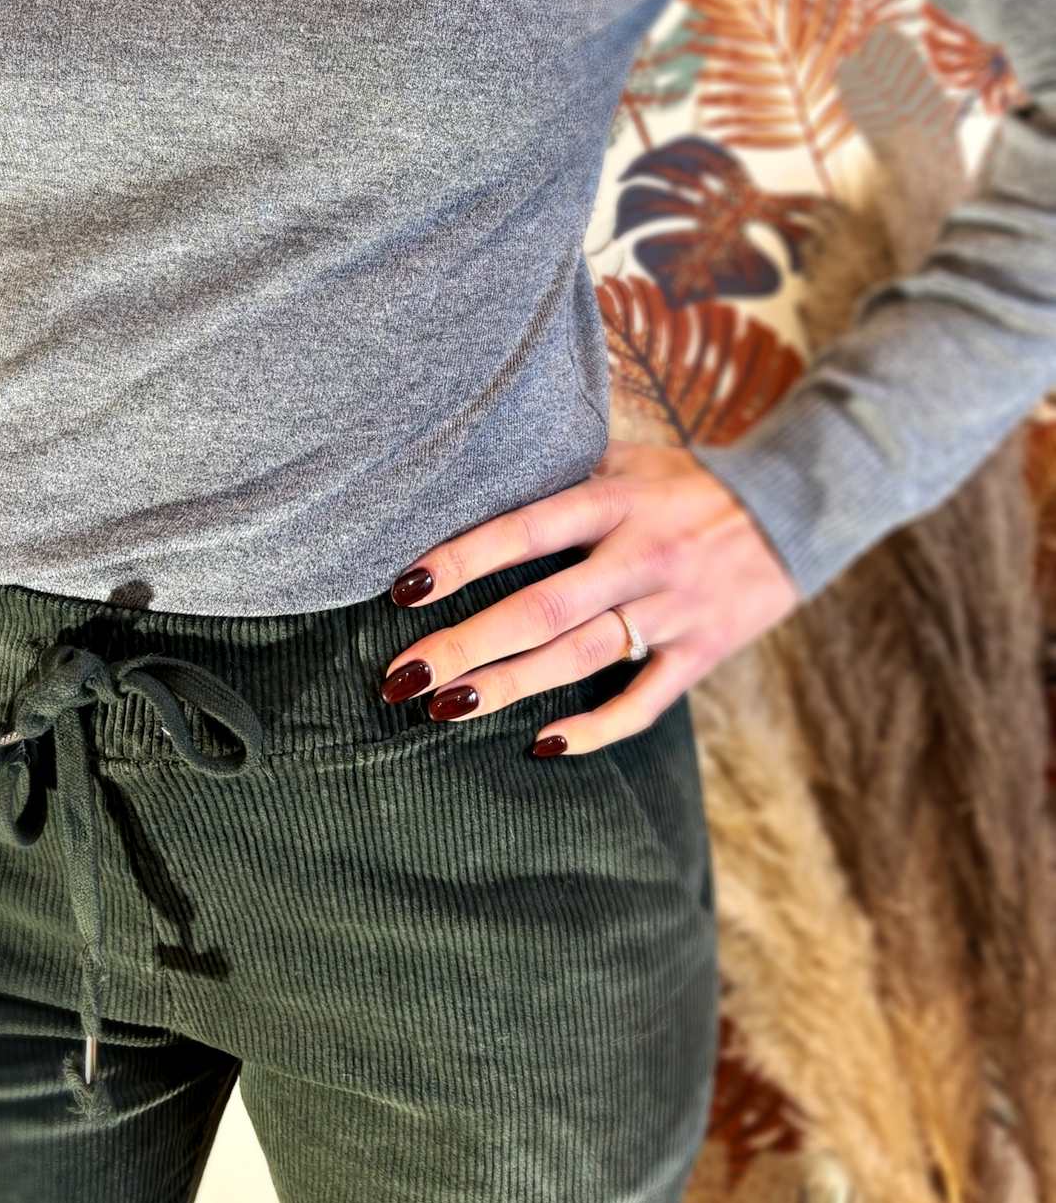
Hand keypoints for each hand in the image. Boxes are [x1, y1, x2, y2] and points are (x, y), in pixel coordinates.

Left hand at [378, 438, 800, 754]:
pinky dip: (597, 727)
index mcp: (615, 501)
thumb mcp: (631, 457)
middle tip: (402, 676)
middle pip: (541, 609)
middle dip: (466, 645)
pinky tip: (544, 745)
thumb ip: (566, 474)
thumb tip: (481, 478)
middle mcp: (640, 555)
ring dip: (510, 688)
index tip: (405, 588)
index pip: (524, 531)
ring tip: (446, 709)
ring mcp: (674, 608)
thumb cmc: (692, 482)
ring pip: (581, 658)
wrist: (800, 505)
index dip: (462, 559)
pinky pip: (646, 700)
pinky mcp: (705, 651)